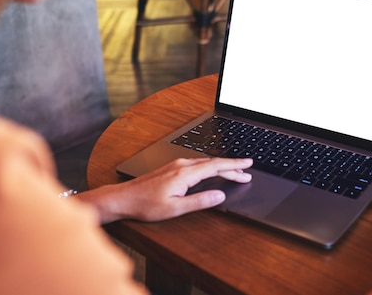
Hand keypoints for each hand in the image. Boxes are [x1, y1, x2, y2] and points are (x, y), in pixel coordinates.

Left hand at [81, 157, 252, 222]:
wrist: (124, 198)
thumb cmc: (146, 205)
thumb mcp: (175, 208)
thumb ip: (199, 201)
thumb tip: (219, 196)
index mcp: (185, 173)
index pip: (216, 166)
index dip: (234, 166)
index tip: (248, 165)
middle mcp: (182, 165)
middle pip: (213, 163)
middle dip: (232, 167)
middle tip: (247, 172)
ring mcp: (176, 164)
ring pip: (205, 162)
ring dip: (221, 167)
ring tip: (235, 173)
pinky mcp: (172, 167)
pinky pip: (197, 163)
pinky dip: (210, 167)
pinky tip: (213, 171)